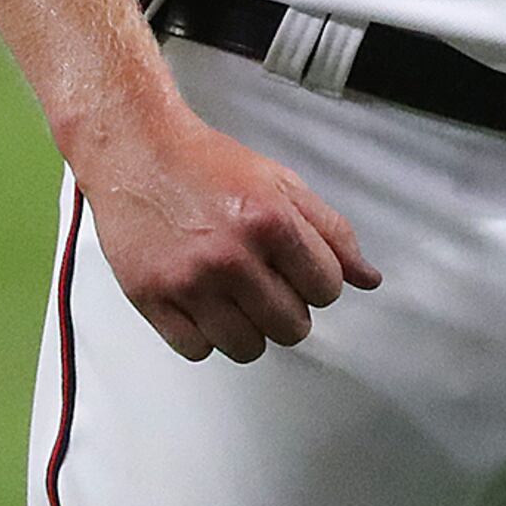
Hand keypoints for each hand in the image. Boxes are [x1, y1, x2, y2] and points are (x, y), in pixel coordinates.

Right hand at [71, 104, 380, 361]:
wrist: (138, 154)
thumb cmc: (208, 165)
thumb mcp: (284, 184)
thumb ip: (332, 233)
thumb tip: (368, 278)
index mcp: (271, 223)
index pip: (326, 289)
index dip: (319, 285)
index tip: (303, 275)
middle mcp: (231, 256)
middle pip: (291, 327)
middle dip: (289, 311)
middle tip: (270, 287)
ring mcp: (189, 282)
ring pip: (246, 348)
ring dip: (250, 331)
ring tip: (238, 299)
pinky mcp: (151, 299)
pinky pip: (197, 351)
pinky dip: (205, 338)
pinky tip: (204, 307)